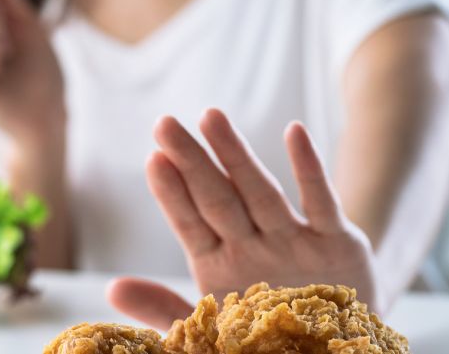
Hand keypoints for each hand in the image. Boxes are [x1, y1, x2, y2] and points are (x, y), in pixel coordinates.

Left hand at [107, 109, 378, 329]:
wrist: (336, 343)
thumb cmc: (265, 334)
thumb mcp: (211, 329)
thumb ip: (162, 309)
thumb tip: (111, 289)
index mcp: (219, 265)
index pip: (189, 224)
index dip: (172, 195)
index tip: (153, 160)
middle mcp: (253, 245)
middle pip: (217, 198)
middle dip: (191, 162)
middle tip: (164, 123)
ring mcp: (292, 240)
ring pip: (260, 192)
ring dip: (237, 156)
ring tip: (211, 117)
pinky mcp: (335, 243)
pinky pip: (320, 203)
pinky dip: (309, 169)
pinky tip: (294, 132)